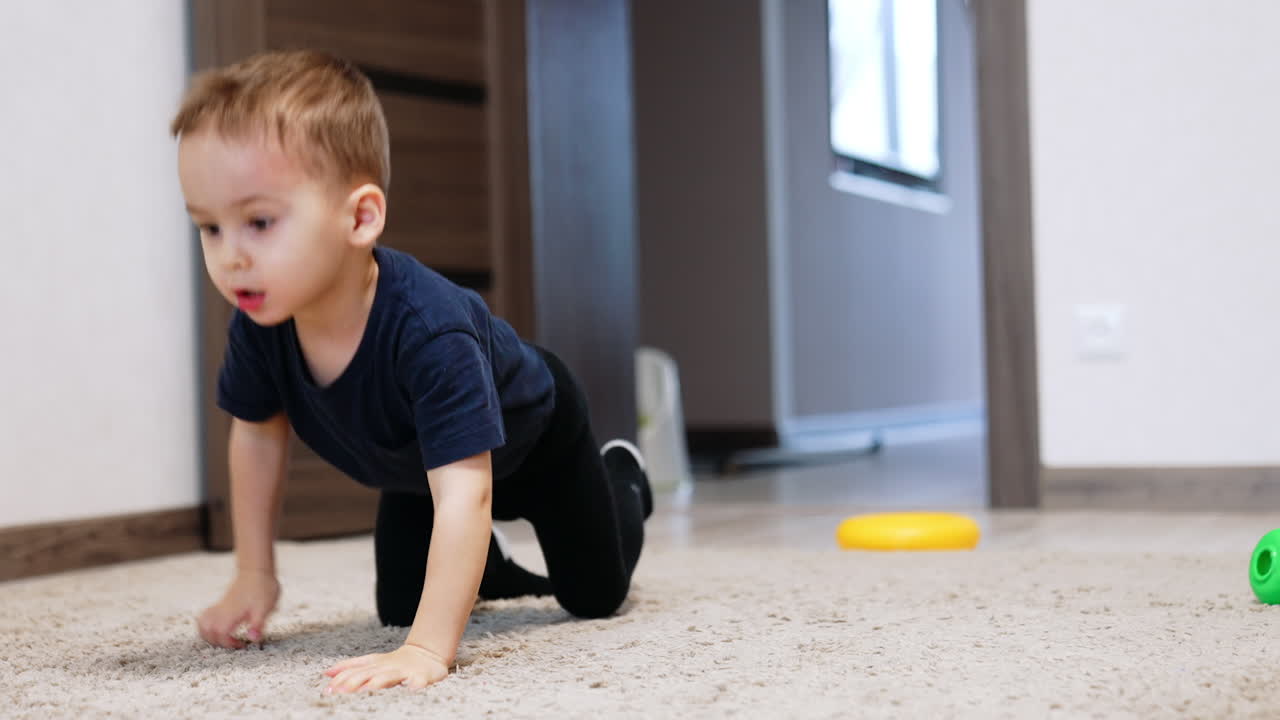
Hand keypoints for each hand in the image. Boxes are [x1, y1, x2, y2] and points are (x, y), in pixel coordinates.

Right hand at [197, 570, 279, 648]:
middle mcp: (222, 611)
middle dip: (217, 642)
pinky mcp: (221, 603)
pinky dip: (208, 624)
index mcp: (232, 614)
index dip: (228, 644)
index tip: (241, 644)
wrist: (257, 570)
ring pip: (203, 623)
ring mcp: (220, 606)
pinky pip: (206, 615)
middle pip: (207, 631)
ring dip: (209, 634)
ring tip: (224, 637)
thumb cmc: (263, 588)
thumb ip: (258, 624)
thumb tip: (252, 639)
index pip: (220, 634)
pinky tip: (220, 626)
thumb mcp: (265, 608)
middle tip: (233, 642)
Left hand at [323, 644, 449, 693]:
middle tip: (342, 691)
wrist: (426, 654)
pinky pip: (419, 682)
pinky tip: (411, 689)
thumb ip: (349, 667)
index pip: (355, 670)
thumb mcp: (371, 663)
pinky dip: (415, 685)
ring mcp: (404, 672)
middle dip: (355, 681)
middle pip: (369, 673)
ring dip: (379, 681)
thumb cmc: (394, 664)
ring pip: (391, 676)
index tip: (328, 689)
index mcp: (374, 665)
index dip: (342, 678)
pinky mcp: (422, 677)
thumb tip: (326, 673)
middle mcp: (387, 668)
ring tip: (368, 688)